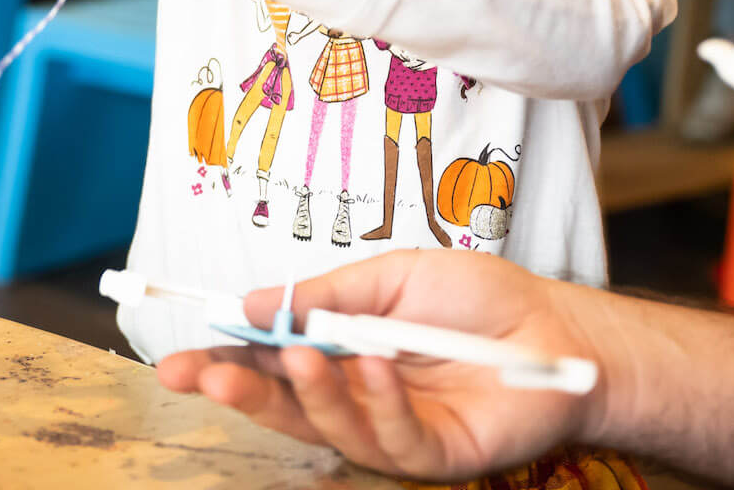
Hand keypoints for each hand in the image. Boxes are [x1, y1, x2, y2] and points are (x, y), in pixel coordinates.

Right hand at [156, 250, 611, 481]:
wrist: (554, 325)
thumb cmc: (475, 297)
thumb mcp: (388, 277)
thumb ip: (323, 294)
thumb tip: (250, 304)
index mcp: (339, 351)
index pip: (269, 364)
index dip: (224, 363)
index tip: (180, 361)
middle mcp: (357, 396)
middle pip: (286, 406)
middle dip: (241, 392)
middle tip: (206, 376)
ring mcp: (394, 430)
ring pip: (332, 428)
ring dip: (311, 393)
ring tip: (300, 355)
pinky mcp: (435, 455)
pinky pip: (394, 439)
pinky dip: (380, 403)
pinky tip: (378, 367)